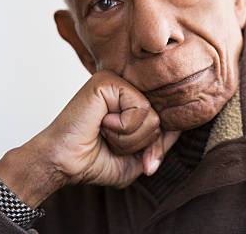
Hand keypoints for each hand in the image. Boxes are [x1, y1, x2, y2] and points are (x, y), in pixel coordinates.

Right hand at [0, 70, 179, 207]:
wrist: (64, 163)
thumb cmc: (94, 160)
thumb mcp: (137, 158)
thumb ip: (159, 143)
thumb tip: (181, 129)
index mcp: (131, 102)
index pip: (164, 117)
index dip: (157, 143)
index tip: (145, 161)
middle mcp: (126, 88)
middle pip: (161, 118)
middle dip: (141, 143)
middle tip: (112, 142)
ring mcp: (117, 81)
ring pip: (151, 114)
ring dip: (130, 137)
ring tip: (105, 132)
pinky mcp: (108, 81)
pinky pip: (139, 107)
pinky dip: (123, 127)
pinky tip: (101, 123)